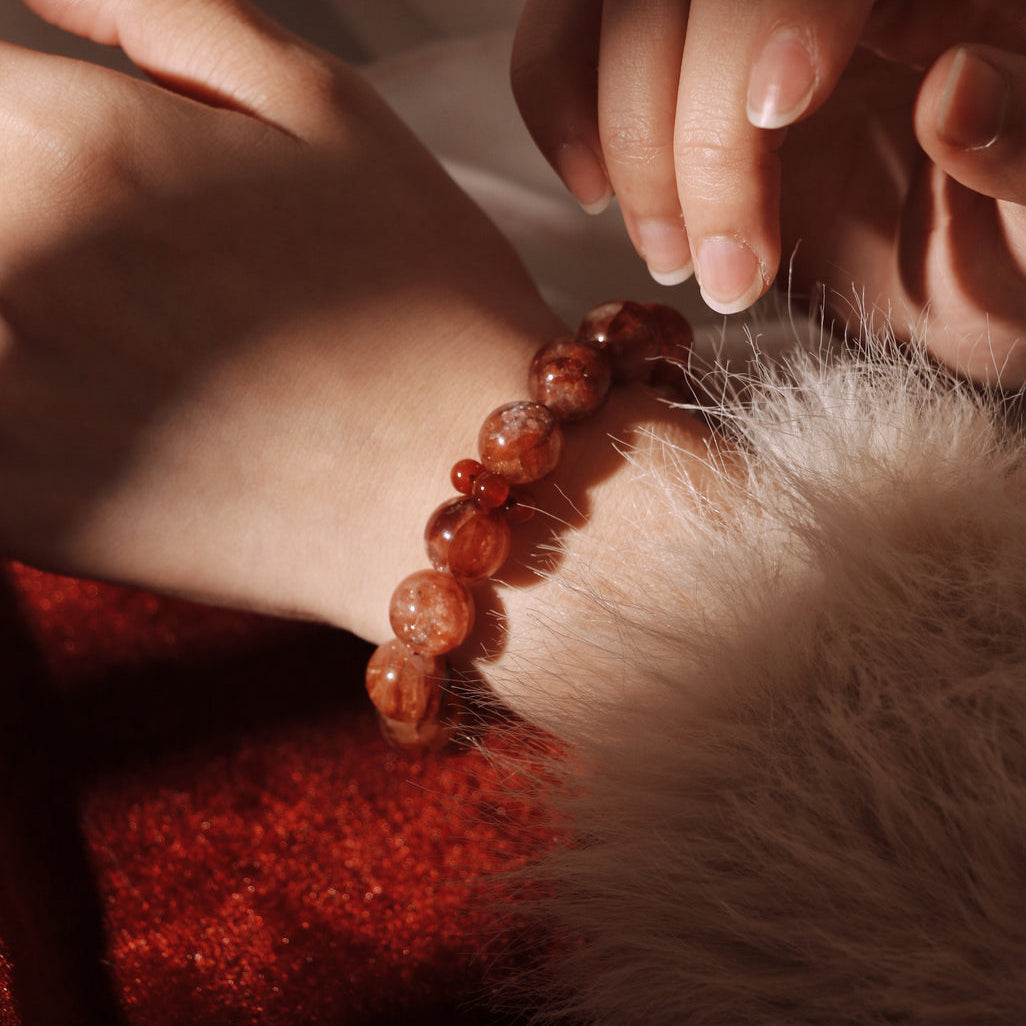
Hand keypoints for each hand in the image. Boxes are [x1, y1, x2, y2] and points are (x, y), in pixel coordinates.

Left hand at [0, 0, 564, 637]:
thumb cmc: (419, 304)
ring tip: (140, 334)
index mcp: (71, 144)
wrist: (454, 496)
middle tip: (151, 265)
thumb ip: (158, 13)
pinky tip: (113, 407)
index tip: (88, 161)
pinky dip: (25, 399)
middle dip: (31, 202)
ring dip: (31, 302)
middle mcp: (8, 266)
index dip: (23, 114)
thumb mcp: (327, 110)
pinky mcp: (13, 508)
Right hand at [512, 1, 1025, 384]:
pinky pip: (573, 37)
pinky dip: (557, 105)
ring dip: (621, 133)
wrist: (952, 282)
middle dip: (689, 128)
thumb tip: (953, 85)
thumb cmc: (1010, 257)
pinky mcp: (674, 65)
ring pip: (614, 9)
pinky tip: (595, 187)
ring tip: (670, 253)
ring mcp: (735, 24)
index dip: (775, 12)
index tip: (773, 113)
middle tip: (721, 265)